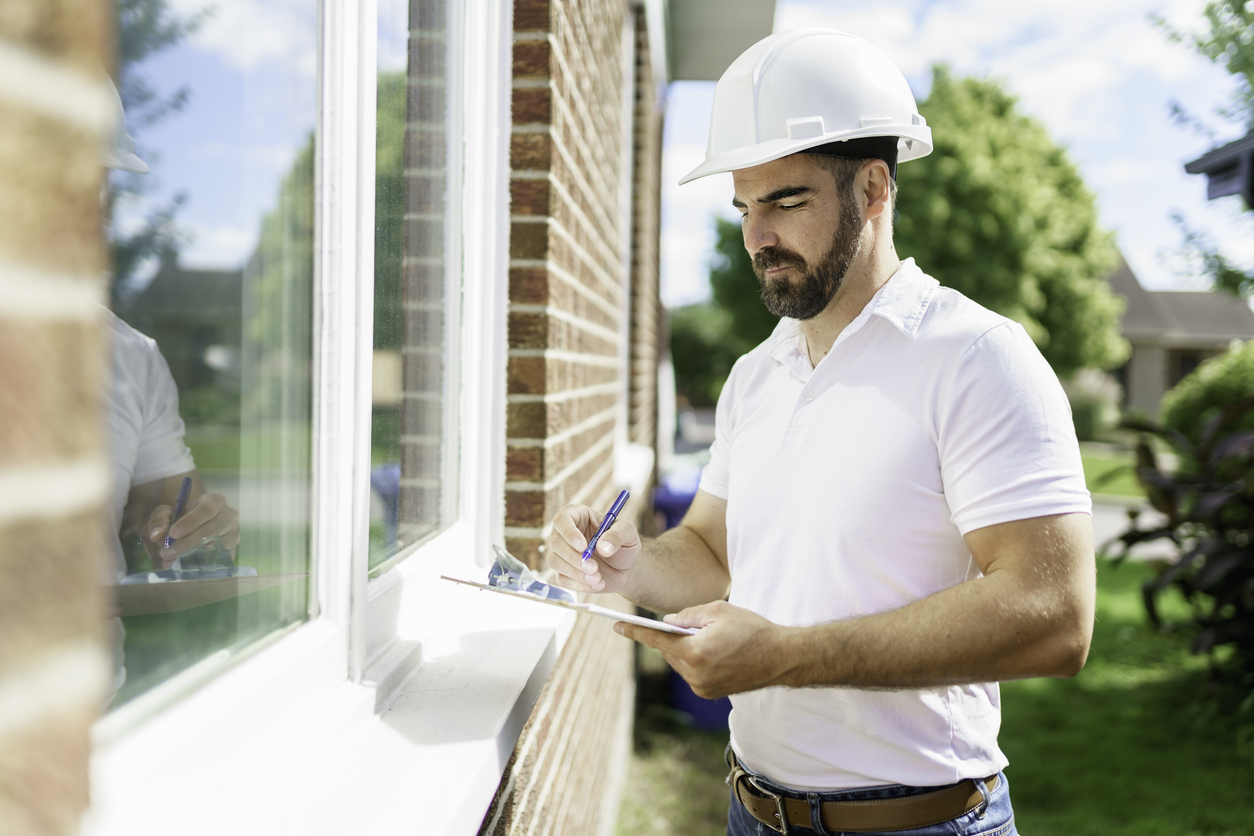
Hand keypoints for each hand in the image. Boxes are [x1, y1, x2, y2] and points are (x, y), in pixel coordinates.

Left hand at [145, 493, 240, 568]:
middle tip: (168, 552)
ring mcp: (233, 533)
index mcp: (214, 501)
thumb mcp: (167, 513)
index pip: (207, 509)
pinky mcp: (233, 550)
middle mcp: (229, 516)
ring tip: (175, 559)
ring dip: (196, 553)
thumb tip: (157, 535)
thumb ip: (159, 520)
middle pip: (214, 528)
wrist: (195, 527)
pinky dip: (207, 563)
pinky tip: (191, 565)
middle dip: (190, 541)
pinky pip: (223, 558)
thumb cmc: (183, 517)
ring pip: (220, 544)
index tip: (173, 534)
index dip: (191, 521)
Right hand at [547, 503, 641, 593]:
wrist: (625, 568)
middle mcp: (565, 533)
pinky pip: (561, 580)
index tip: (583, 546)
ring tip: (598, 577)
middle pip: (555, 542)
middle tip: (594, 567)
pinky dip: (579, 585)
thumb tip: (602, 546)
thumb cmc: (624, 544)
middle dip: (574, 557)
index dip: (569, 532)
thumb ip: (618, 535)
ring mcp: (562, 554)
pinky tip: (597, 584)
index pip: (562, 519)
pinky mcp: (563, 572)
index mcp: (578, 516)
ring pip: (554, 561)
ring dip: (575, 573)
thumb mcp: (629, 533)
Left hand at [614, 601, 795, 698]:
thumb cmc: (752, 629)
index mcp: (695, 652)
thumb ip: (688, 615)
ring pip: (680, 662)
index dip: (635, 631)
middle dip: (673, 636)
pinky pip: (691, 672)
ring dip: (685, 649)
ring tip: (708, 637)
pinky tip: (713, 651)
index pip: (657, 639)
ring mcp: (702, 687)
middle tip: (690, 623)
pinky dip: (695, 660)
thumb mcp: (718, 611)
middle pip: (669, 651)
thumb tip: (668, 622)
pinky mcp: (709, 693)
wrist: (781, 657)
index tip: (616, 625)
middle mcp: (695, 674)